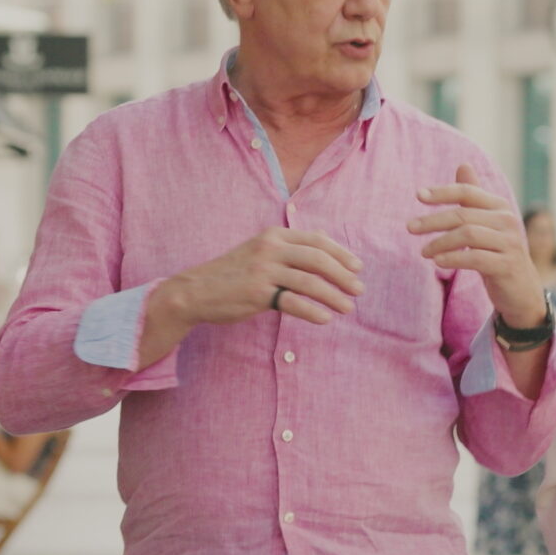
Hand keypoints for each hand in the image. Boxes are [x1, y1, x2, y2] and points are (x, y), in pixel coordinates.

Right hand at [159, 228, 363, 326]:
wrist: (196, 291)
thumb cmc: (233, 274)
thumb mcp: (260, 251)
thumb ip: (290, 247)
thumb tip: (323, 240)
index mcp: (273, 235)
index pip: (316, 240)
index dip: (341, 253)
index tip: (358, 267)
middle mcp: (270, 248)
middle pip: (318, 258)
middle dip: (343, 275)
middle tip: (359, 290)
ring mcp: (263, 270)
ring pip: (310, 281)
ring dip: (334, 296)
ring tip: (347, 308)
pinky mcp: (257, 293)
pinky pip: (293, 302)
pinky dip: (313, 311)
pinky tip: (325, 319)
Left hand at [409, 164, 545, 328]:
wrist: (522, 291)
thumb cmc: (498, 253)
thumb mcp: (487, 224)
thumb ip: (474, 197)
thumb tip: (463, 164)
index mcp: (500, 207)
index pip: (467, 192)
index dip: (442, 192)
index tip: (418, 195)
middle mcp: (507, 220)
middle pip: (463, 214)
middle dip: (433, 220)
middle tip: (410, 227)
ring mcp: (509, 243)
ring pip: (468, 235)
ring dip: (440, 242)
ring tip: (423, 251)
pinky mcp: (507, 265)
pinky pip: (475, 258)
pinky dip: (453, 258)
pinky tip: (437, 262)